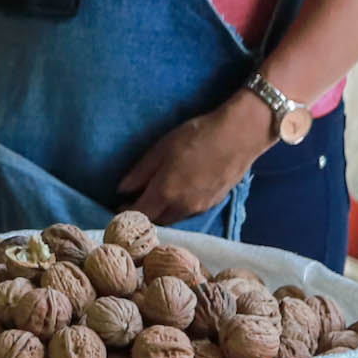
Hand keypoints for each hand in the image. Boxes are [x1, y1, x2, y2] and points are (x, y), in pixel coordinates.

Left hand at [118, 95, 275, 225]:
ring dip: (161, 213)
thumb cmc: (197, 136)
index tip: (118, 206)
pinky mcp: (213, 204)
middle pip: (156, 220)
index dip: (126, 213)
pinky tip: (177, 194)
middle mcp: (181, 207)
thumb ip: (140, 172)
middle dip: (143, 214)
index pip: (139, 213)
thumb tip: (121, 189)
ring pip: (173, 218)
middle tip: (134, 201)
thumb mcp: (162, 149)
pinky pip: (188, 213)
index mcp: (165, 193)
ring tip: (154, 197)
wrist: (239, 136)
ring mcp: (199, 208)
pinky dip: (177, 208)